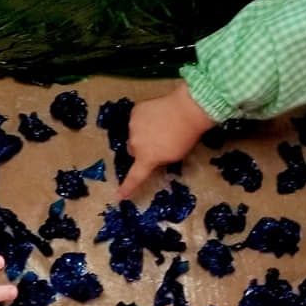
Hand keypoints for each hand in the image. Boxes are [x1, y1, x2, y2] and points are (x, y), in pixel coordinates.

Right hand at [118, 82, 215, 198]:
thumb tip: (151, 156)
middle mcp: (135, 143)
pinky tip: (157, 115)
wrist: (187, 109)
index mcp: (147, 158)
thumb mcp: (174, 155)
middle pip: (133, 150)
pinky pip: (136, 120)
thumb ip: (158, 159)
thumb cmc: (186, 137)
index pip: (135, 177)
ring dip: (142, 133)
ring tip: (160, 126)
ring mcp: (133, 126)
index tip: (118, 196)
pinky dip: (143, 120)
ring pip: (134, 134)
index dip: (126, 188)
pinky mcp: (135, 112)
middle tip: (157, 144)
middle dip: (141, 149)